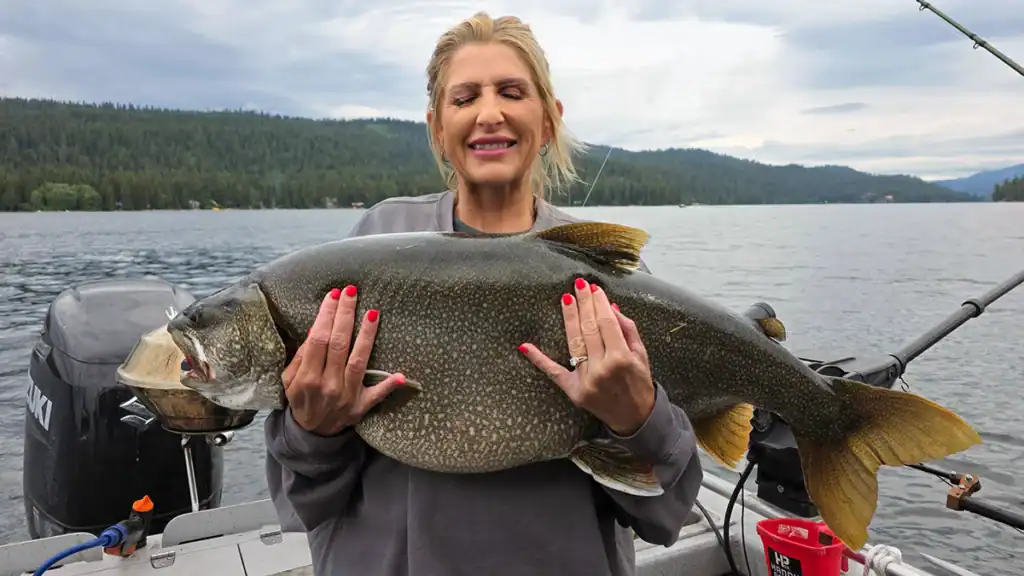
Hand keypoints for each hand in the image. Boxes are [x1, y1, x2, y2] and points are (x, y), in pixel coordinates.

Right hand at [282, 285, 405, 436]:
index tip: (332, 295)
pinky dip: (389, 386)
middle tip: (351, 291)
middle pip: (339, 344)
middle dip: (345, 315)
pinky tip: (401, 375)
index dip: (326, 316)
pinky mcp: (361, 406)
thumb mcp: (289, 381)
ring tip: (373, 312)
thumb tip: (315, 331)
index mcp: (307, 377)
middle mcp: (328, 385)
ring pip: (359, 360)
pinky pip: (377, 395)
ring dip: (367, 336)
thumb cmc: (301, 399)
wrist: (311, 434)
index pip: (318, 340)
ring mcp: (347, 395)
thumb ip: (300, 358)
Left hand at [519, 277, 655, 435]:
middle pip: (588, 329)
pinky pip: (554, 373)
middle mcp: (602, 368)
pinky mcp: (573, 391)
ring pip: (574, 343)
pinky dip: (539, 360)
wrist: (635, 417)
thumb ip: (627, 329)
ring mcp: (585, 380)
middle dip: (584, 304)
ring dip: (569, 319)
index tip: (593, 288)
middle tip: (578, 285)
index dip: (598, 303)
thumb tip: (611, 307)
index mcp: (621, 358)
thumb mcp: (641, 355)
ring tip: (566, 299)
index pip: (606, 323)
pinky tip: (526, 346)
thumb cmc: (639, 382)